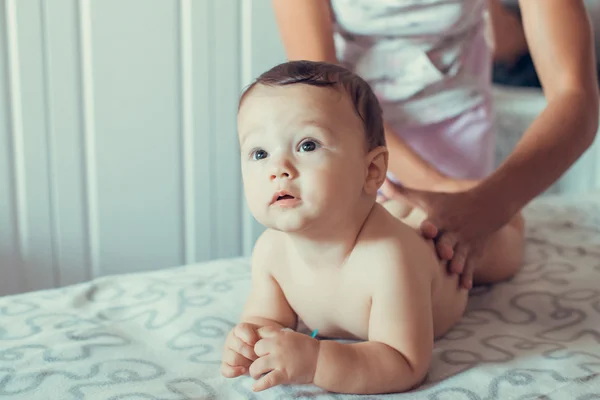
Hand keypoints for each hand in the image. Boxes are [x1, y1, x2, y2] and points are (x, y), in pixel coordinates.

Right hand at [221, 322, 261, 377]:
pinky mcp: (227, 365)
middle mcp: (231, 340)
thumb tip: (260, 343)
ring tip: (254, 363)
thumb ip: (263, 335)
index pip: (242, 330)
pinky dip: (233, 371)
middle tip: (260, 356)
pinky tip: (243, 370)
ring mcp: (228, 352)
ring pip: (233, 358)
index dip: (251, 338)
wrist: (261, 347)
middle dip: (252, 353)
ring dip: (245, 362)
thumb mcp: (265, 333)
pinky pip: (225, 370)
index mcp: (240, 329)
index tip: (258, 342)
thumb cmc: (265, 340)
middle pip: (240, 347)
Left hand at [250, 326, 319, 391]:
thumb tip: (263, 339)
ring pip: (256, 366)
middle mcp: (278, 345)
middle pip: (255, 349)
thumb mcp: (292, 336)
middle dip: (255, 356)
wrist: (321, 359)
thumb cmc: (307, 348)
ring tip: (257, 375)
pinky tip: (255, 388)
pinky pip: (267, 380)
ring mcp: (280, 360)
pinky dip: (259, 385)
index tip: (257, 349)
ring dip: (254, 372)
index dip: (256, 341)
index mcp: (280, 335)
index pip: (259, 333)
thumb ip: (278, 336)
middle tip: (258, 362)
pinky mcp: (284, 373)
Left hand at [380, 179, 508, 288]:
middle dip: (446, 246)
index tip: (429, 229)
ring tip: (453, 271)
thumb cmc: (448, 203)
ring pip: (461, 255)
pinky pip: (471, 266)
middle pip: (449, 240)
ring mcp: (465, 244)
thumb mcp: (427, 197)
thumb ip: (402, 193)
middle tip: (443, 253)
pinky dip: (468, 276)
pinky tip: (463, 287)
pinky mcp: (474, 253)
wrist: (486, 206)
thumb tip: (380, 181)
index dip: (431, 225)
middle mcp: (452, 232)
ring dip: (458, 262)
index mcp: (440, 219)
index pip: (435, 222)